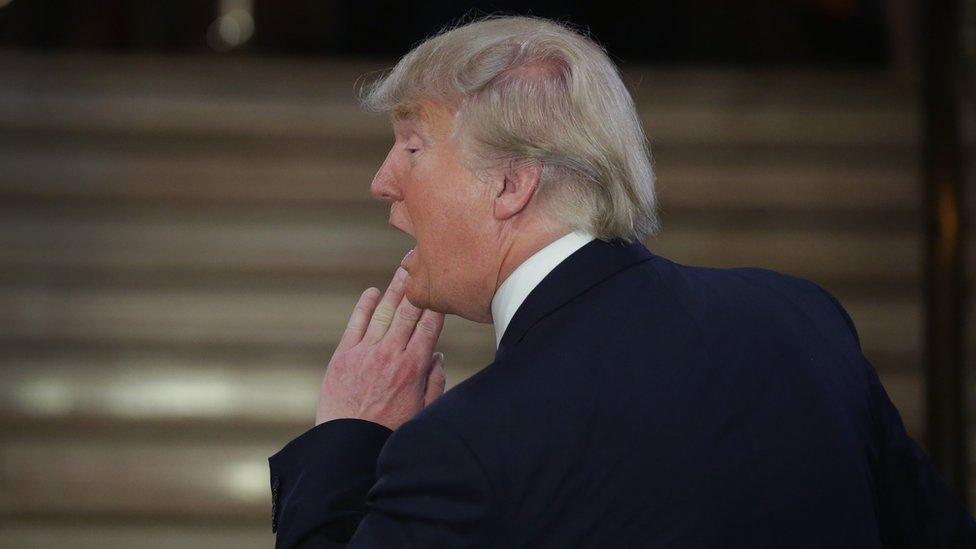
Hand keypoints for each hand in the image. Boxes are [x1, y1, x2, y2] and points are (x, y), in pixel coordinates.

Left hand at [315, 266, 445, 430]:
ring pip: (383, 312)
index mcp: (413, 367)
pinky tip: (372, 293)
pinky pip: (355, 324)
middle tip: (422, 261)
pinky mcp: (343, 356)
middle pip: (408, 311)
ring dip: (394, 288)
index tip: (441, 283)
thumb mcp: (422, 412)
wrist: (348, 448)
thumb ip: (434, 382)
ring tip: (403, 268)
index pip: (429, 325)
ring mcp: (365, 352)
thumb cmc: (388, 434)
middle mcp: (390, 354)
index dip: (436, 302)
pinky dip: (364, 306)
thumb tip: (437, 356)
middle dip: (416, 284)